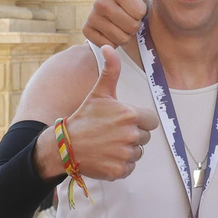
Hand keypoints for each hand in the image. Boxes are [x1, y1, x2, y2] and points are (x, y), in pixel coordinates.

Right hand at [36, 46, 159, 180]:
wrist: (66, 145)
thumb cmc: (85, 117)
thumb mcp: (99, 92)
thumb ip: (110, 70)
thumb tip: (108, 46)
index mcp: (130, 115)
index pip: (151, 120)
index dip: (139, 120)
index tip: (123, 120)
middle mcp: (131, 135)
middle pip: (144, 137)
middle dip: (132, 135)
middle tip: (112, 132)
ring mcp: (125, 154)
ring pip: (137, 152)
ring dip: (127, 150)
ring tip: (108, 144)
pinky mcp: (119, 170)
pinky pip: (129, 167)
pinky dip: (120, 164)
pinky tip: (106, 156)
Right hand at [82, 0, 151, 47]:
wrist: (114, 17)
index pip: (139, 11)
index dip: (141, 12)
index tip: (135, 6)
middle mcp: (100, 0)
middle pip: (131, 25)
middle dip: (134, 25)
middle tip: (128, 17)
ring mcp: (91, 15)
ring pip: (121, 37)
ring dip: (125, 34)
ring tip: (121, 24)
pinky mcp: (86, 30)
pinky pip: (109, 44)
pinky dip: (113, 41)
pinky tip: (110, 31)